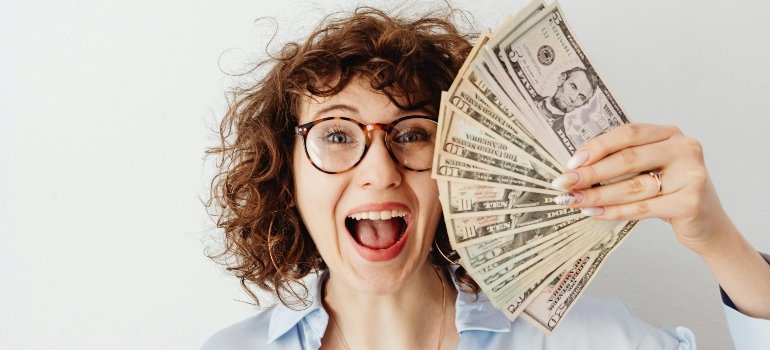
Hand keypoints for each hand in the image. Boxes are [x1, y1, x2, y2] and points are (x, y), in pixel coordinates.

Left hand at [551, 123, 730, 252]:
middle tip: (562, 184)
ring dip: (596, 195)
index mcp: (670, 134)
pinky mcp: (690, 202)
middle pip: (627, 159)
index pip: (627, 133)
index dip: (596, 147)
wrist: (707, 225)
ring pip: (632, 186)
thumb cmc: (671, 193)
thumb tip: (575, 168)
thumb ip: (623, 162)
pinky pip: (642, 208)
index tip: (570, 162)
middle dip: (590, 173)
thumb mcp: (651, 170)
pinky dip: (614, 211)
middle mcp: (683, 149)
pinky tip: (593, 212)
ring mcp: (691, 175)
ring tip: (572, 201)